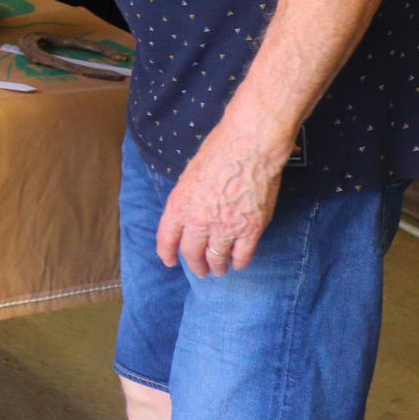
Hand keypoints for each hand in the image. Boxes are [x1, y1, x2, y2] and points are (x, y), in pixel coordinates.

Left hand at [155, 125, 285, 277]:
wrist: (249, 148)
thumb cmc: (218, 151)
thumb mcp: (189, 174)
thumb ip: (187, 198)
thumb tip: (189, 212)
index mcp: (179, 205)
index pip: (167, 239)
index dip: (167, 253)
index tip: (169, 261)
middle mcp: (199, 221)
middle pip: (192, 254)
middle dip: (195, 265)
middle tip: (200, 271)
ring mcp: (225, 228)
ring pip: (217, 259)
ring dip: (217, 267)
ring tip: (219, 269)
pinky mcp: (251, 230)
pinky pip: (243, 256)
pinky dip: (240, 262)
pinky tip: (239, 262)